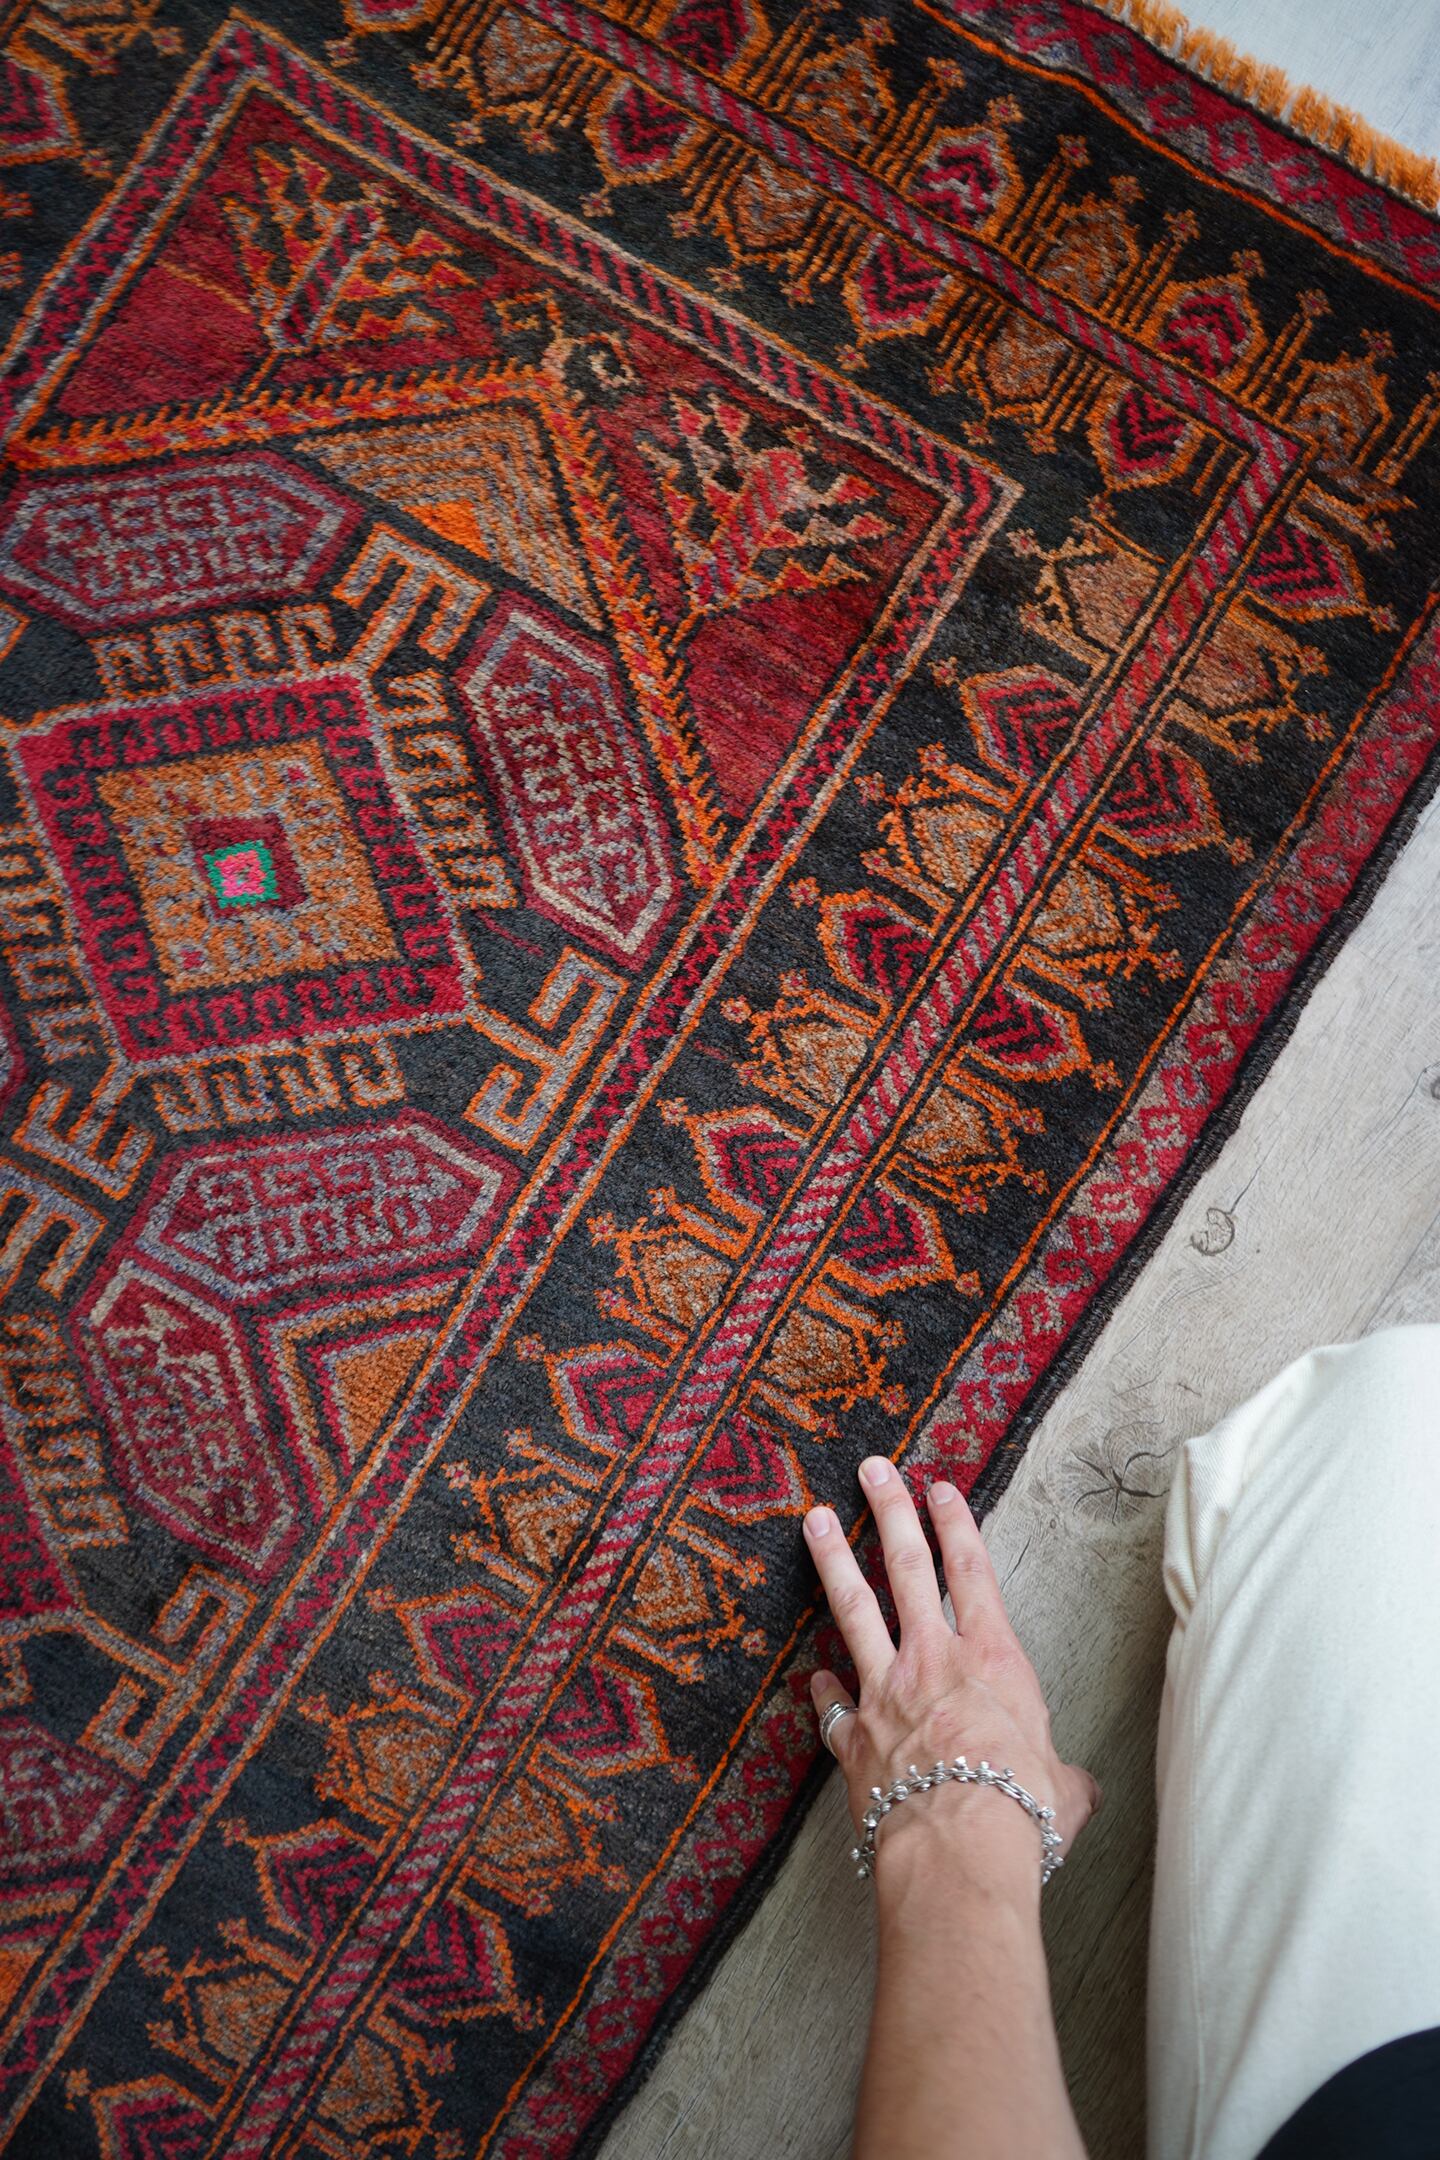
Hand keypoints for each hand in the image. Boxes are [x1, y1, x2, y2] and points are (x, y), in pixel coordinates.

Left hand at [805, 1458, 1099, 1882]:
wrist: (957, 1848)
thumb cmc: (1020, 1813)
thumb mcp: (1062, 1788)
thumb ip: (1064, 1776)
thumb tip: (1079, 1791)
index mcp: (992, 1660)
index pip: (972, 1572)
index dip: (954, 1525)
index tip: (938, 1487)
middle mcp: (933, 1661)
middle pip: (907, 1568)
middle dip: (889, 1512)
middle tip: (873, 1470)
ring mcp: (885, 1693)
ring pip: (854, 1609)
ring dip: (833, 1560)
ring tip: (816, 1519)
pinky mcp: (854, 1736)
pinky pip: (832, 1705)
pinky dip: (824, 1688)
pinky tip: (816, 1674)